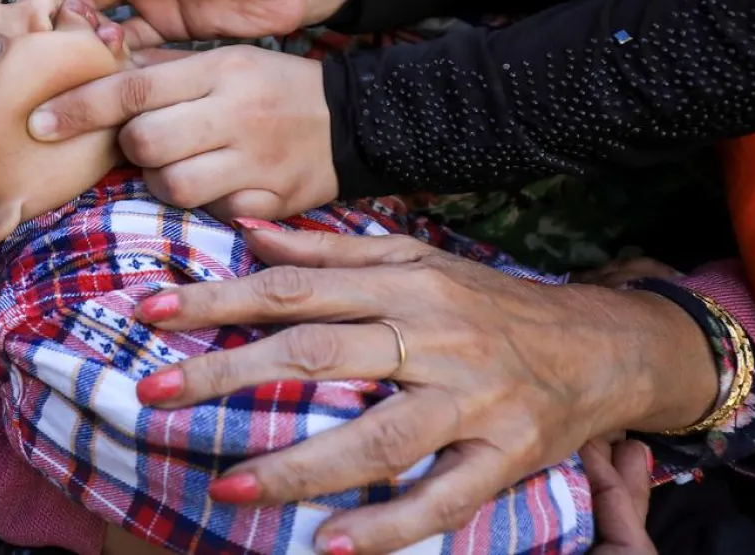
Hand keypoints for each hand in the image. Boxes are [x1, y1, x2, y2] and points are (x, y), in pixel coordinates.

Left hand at [30, 45, 338, 219]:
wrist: (355, 120)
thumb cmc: (273, 87)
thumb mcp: (225, 60)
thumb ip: (164, 71)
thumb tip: (95, 63)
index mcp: (220, 69)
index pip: (134, 88)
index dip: (79, 107)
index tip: (38, 122)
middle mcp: (236, 112)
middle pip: (146, 141)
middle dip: (129, 148)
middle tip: (141, 145)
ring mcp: (256, 160)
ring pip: (172, 185)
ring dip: (159, 181)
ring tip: (176, 168)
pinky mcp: (272, 201)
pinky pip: (212, 214)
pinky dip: (202, 206)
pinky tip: (213, 188)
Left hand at [130, 230, 716, 554]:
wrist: (606, 346)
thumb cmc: (490, 301)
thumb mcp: (416, 258)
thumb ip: (330, 249)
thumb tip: (247, 230)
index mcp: (404, 282)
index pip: (294, 287)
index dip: (218, 298)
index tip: (148, 310)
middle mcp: (433, 335)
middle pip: (318, 353)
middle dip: (229, 373)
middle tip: (152, 395)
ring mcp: (471, 400)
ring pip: (376, 437)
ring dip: (297, 466)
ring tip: (225, 487)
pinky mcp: (504, 456)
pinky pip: (440, 498)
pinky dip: (386, 526)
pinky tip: (329, 545)